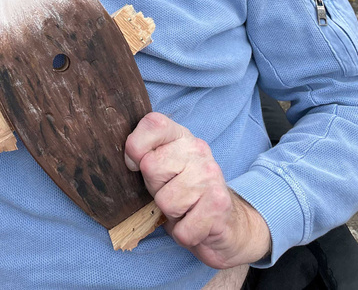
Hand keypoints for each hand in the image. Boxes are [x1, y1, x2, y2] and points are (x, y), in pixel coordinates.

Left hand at [125, 112, 270, 269]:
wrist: (228, 222)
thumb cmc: (184, 192)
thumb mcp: (163, 167)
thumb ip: (145, 155)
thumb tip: (129, 160)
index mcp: (181, 136)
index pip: (153, 124)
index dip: (136, 146)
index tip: (135, 164)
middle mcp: (198, 149)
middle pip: (151, 167)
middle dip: (155, 189)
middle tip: (171, 193)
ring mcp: (210, 175)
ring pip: (165, 202)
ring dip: (171, 215)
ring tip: (184, 209)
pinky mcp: (218, 205)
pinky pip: (182, 229)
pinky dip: (185, 234)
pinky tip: (195, 223)